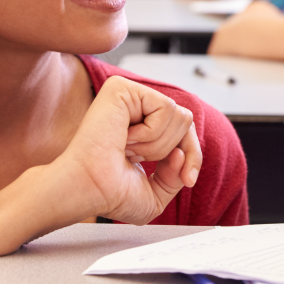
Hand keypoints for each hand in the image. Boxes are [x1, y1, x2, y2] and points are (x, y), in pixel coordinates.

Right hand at [36, 76, 201, 230]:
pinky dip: (151, 132)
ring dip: (157, 145)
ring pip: (178, 114)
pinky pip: (165, 107)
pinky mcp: (122, 88)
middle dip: (171, 150)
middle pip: (186, 120)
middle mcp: (135, 107)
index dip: (194, 155)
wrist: (89, 191)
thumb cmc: (111, 194)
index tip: (188, 180)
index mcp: (142, 126)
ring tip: (127, 149)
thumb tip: (180, 152)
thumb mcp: (156, 193)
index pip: (185, 129)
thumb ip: (176, 175)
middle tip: (136, 161)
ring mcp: (128, 96)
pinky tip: (124, 138)